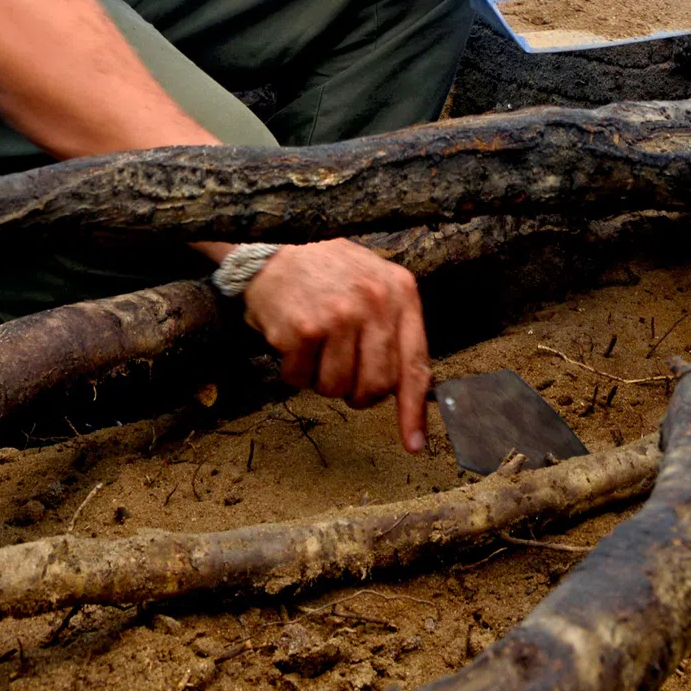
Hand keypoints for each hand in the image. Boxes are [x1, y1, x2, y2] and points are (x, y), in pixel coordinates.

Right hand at [238, 238, 431, 451]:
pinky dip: (293, 371)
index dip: (412, 411)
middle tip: (340, 372)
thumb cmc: (328, 270)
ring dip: (321, 379)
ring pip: (336, 388)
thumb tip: (407, 391)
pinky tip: (292, 341)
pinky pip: (300, 380)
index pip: (415, 364)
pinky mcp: (304, 329)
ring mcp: (339, 316)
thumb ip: (394, 327)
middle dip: (357, 393)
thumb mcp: (376, 282)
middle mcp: (374, 303)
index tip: (413, 445)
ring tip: (315, 346)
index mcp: (401, 292)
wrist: (275, 245)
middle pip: (376, 386)